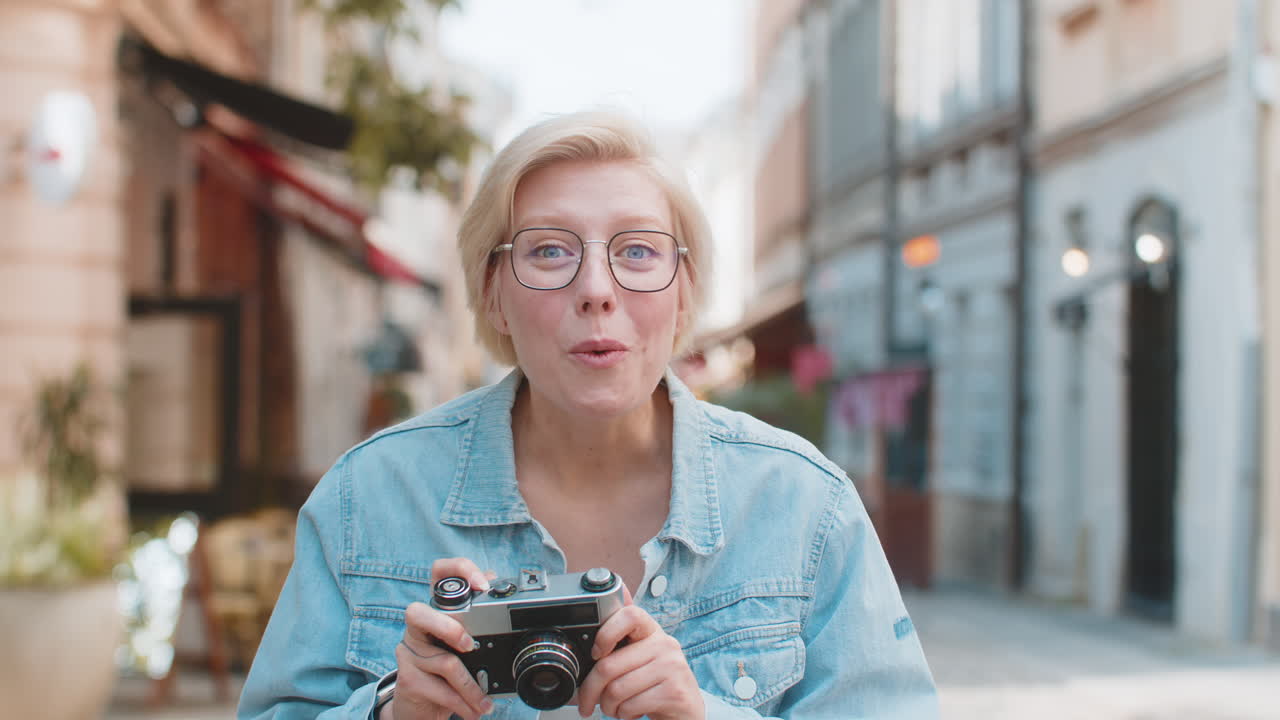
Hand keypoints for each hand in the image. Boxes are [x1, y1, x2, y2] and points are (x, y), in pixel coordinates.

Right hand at [387, 558, 495, 719]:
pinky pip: (441, 689)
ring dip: (471, 687)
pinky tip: (474, 711)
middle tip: (469, 645)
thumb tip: (493, 577)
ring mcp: (409, 652)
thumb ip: (476, 612)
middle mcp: (417, 626)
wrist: (420, 708)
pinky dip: (463, 703)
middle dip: (448, 628)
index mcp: (435, 609)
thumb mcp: (463, 641)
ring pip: (444, 662)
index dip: (459, 570)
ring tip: (485, 701)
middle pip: (417, 613)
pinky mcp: (407, 678)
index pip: (438, 573)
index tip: (483, 585)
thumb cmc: (446, 669)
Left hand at [576, 588, 703, 719]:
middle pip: (610, 664)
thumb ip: (626, 629)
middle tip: (588, 702)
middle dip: (591, 690)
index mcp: (652, 631)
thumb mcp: (641, 655)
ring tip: (614, 707)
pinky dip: (624, 715)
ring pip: (617, 689)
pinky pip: (631, 705)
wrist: (685, 712)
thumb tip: (619, 588)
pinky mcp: (674, 692)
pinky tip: (631, 712)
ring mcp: (672, 668)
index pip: (629, 615)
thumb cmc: (656, 683)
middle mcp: (665, 644)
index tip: (596, 653)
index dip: (606, 633)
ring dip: (608, 706)